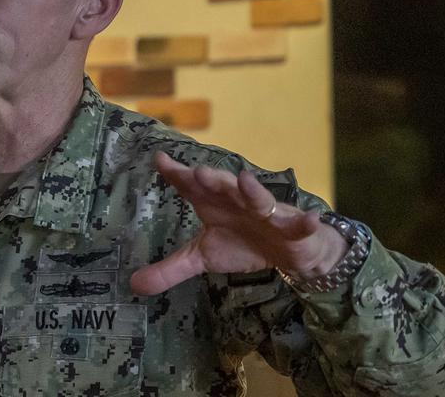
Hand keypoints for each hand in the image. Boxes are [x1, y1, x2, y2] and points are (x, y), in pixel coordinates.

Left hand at [130, 152, 347, 295]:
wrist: (288, 253)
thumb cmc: (242, 244)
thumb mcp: (203, 258)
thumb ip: (170, 268)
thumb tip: (133, 284)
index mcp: (213, 204)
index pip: (191, 186)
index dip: (176, 173)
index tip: (160, 159)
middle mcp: (238, 201)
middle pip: (224, 187)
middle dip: (212, 179)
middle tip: (197, 172)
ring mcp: (267, 213)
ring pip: (260, 199)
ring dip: (253, 190)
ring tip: (245, 180)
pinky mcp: (293, 228)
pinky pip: (299, 224)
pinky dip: (305, 222)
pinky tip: (311, 219)